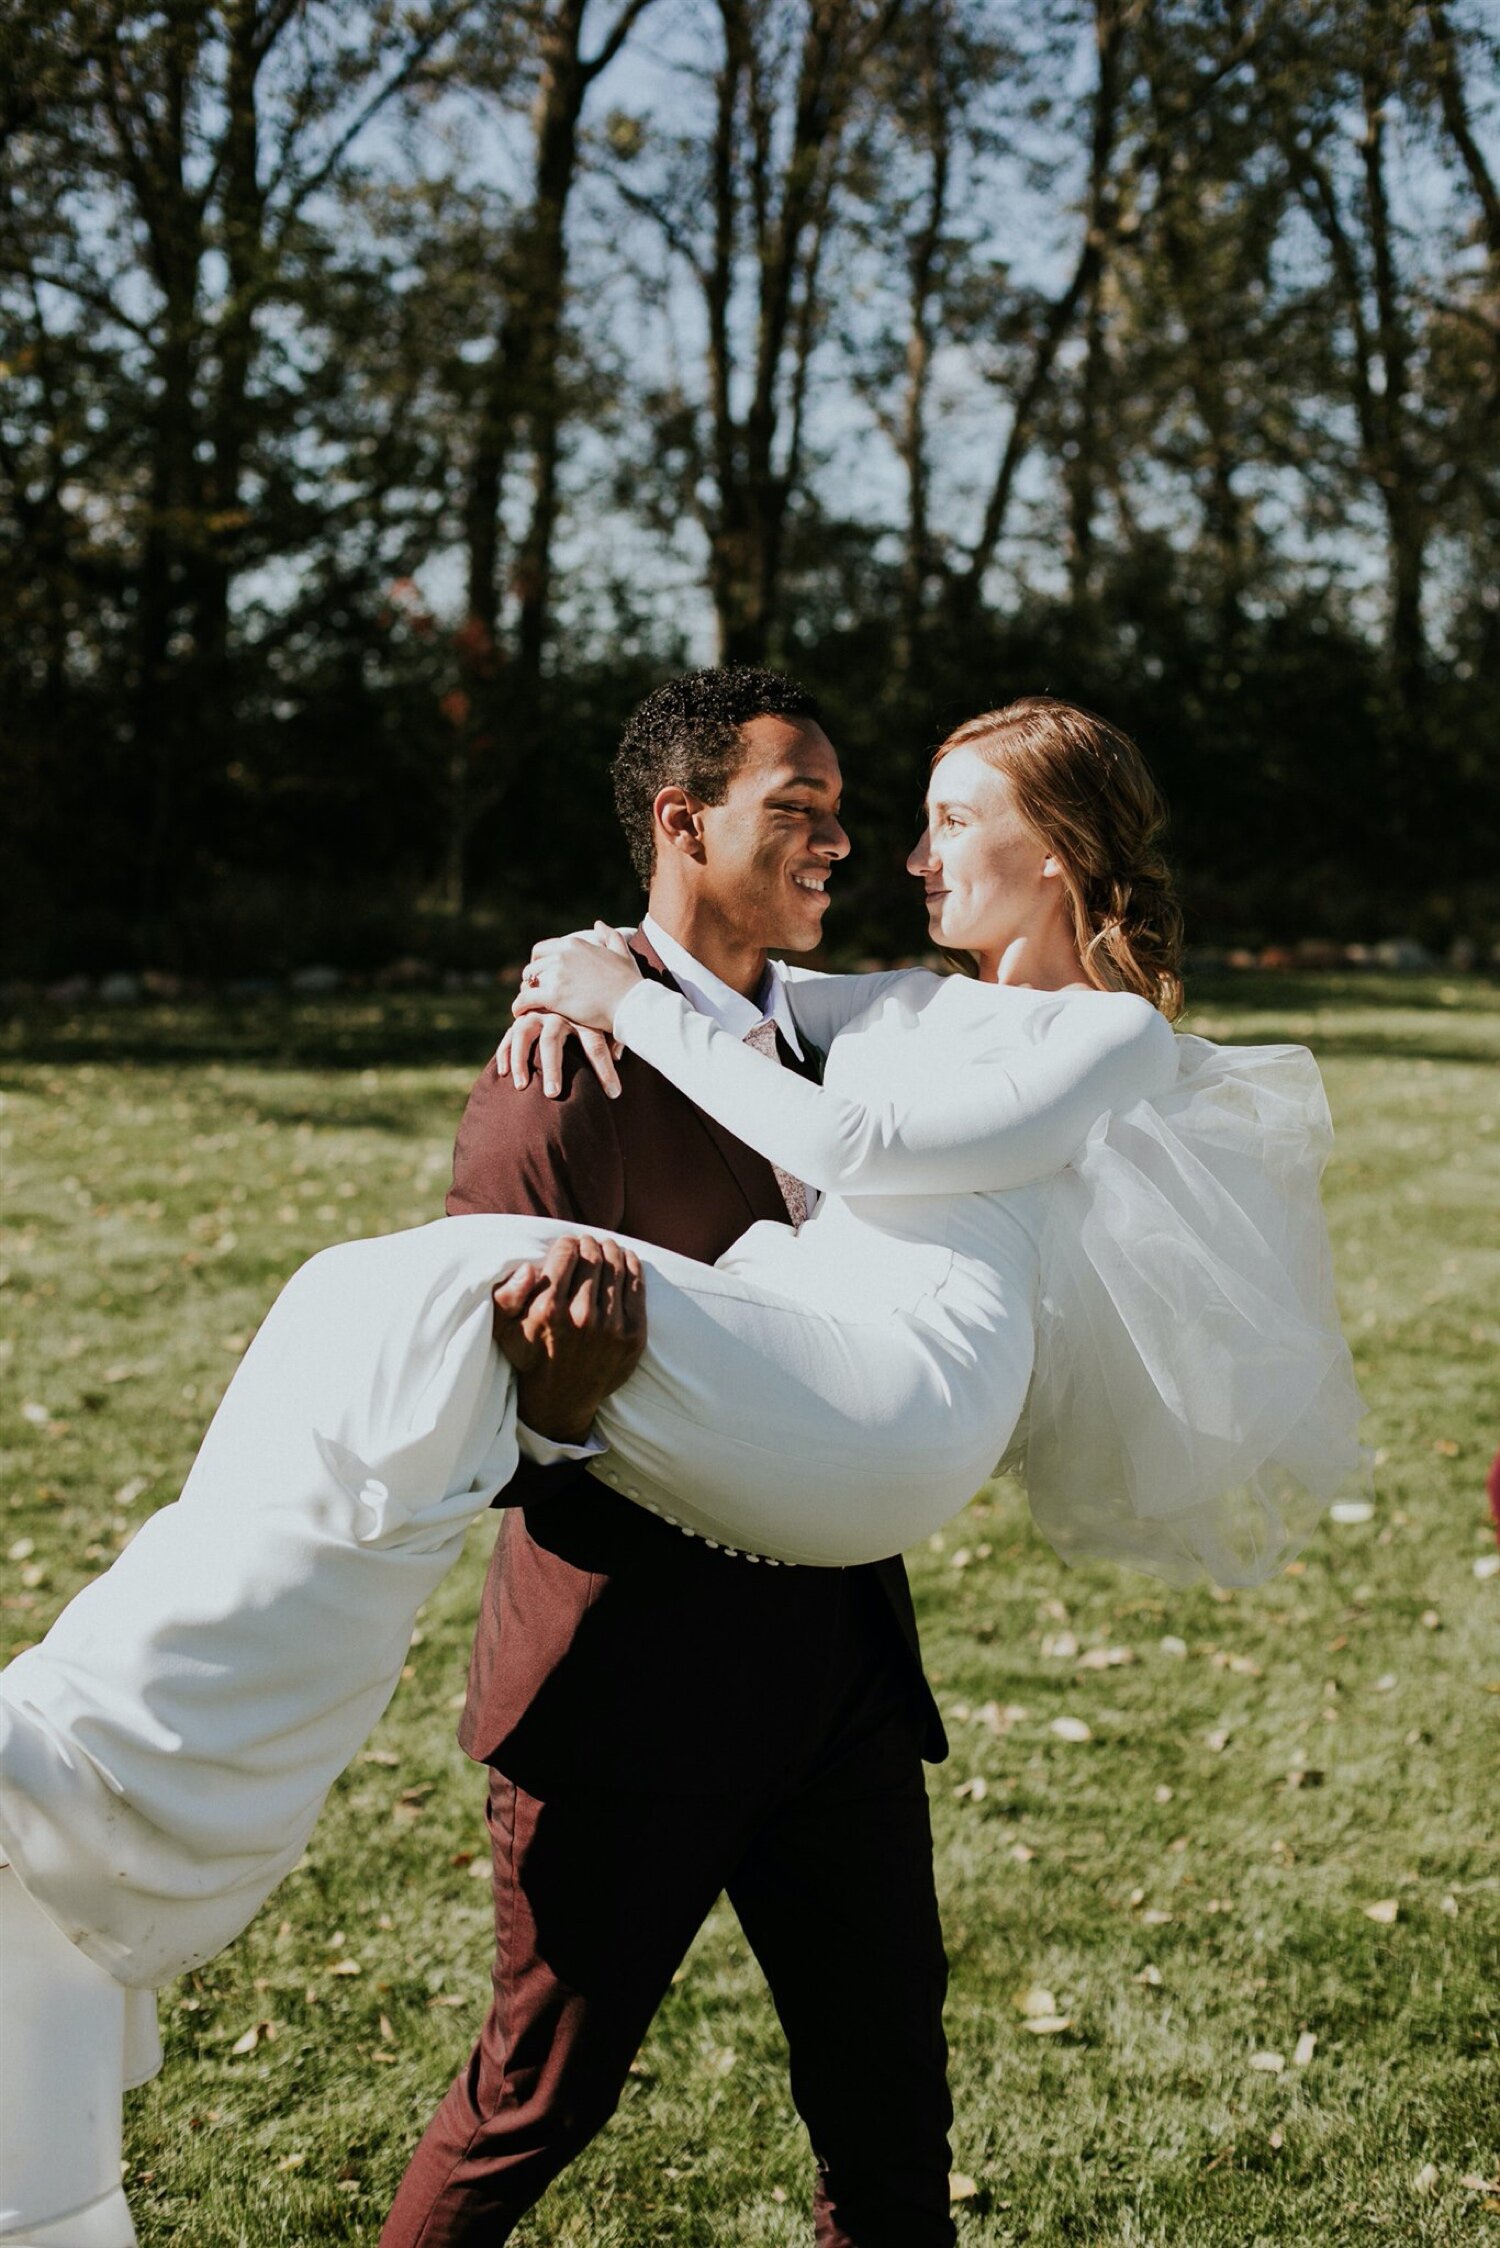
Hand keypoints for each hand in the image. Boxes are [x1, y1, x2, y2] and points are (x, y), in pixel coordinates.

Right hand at [492, 1233, 645, 1444]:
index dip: (567, 1242)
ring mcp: (611, 1327)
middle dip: (589, 1243)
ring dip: (611, 1250)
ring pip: (616, 1268)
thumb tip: (528, 1268)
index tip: (567, 1243)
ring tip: (606, 1246)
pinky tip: (626, 1257)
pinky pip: (637, 1288)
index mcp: (549, 1311)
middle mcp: (582, 1317)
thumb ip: (505, 1295)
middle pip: (592, 1258)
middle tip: (587, 1242)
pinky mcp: (633, 1335)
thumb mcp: (503, 1329)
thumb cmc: (530, 1356)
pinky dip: (633, 1266)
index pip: (565, 1254)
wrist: (561, 1399)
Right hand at [497, 1013, 623, 1099]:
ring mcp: (535, 1015)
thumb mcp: (605, 1023)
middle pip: (552, 1040)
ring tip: (522, 1087)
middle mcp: (556, 1014)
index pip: (595, 1045)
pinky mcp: (521, 1020)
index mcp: (583, 1018)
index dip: (605, 1070)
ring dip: (521, 1061)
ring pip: (524, 1035)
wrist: (568, 987)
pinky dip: (505, 1054)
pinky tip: (504, 1074)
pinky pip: (509, 1036)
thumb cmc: (592, 1015)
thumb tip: (619, 1056)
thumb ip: (612, 1039)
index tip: (614, 1093)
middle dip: (552, 1068)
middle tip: (553, 1094)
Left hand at [513, 923, 641, 1034]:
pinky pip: (526, 998)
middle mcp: (561, 955)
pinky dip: (519, 1006)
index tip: (541, 976)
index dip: (538, 963)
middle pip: (533, 967)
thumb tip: (598, 924)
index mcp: (574, 944)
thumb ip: (610, 936)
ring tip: (527, 1005)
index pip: (542, 949)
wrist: (630, 1003)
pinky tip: (518, 1013)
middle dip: (532, 980)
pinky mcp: (554, 996)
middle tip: (534, 993)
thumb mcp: (622, 952)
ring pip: (528, 982)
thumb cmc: (629, 981)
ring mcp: (556, 975)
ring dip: (526, 993)